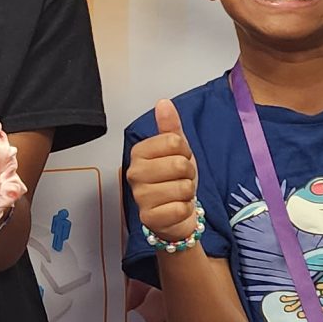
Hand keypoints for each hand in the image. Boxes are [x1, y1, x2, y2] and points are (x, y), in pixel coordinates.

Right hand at [129, 101, 199, 244]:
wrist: (175, 214)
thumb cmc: (173, 181)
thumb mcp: (176, 150)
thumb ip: (170, 126)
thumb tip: (163, 103)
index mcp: (139, 153)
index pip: (174, 141)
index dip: (184, 152)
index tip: (177, 160)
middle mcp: (135, 173)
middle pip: (179, 164)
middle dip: (188, 173)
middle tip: (179, 179)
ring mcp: (140, 197)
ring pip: (183, 187)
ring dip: (187, 193)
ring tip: (177, 194)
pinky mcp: (149, 218)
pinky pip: (180, 208)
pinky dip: (184, 210)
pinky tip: (175, 208)